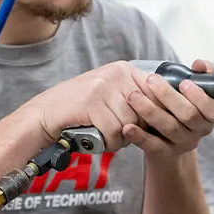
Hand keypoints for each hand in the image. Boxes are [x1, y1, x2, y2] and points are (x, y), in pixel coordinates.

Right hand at [26, 60, 153, 151]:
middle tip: (119, 134)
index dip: (155, 114)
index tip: (148, 127)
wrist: (46, 113)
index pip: (156, 93)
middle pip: (145, 111)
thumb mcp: (112, 94)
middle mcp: (116, 74)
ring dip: (121, 139)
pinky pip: (114, 131)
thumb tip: (167, 112)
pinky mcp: (91, 102)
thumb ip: (136, 98)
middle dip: (136, 130)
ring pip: (130, 123)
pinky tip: (99, 140)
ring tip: (107, 136)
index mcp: (124, 70)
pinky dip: (109, 143)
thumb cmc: (81, 108)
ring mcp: (103, 86)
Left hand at [123, 59, 213, 159]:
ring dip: (150, 111)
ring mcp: (184, 143)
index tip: (183, 82)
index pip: (212, 108)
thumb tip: (198, 65)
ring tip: (133, 96)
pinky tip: (127, 127)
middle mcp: (200, 130)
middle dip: (168, 96)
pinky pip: (154, 146)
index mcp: (211, 114)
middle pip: (188, 115)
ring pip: (169, 128)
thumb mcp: (194, 88)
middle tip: (151, 80)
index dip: (199, 96)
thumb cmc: (183, 103)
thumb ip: (201, 74)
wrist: (170, 134)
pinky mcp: (166, 152)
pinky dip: (140, 137)